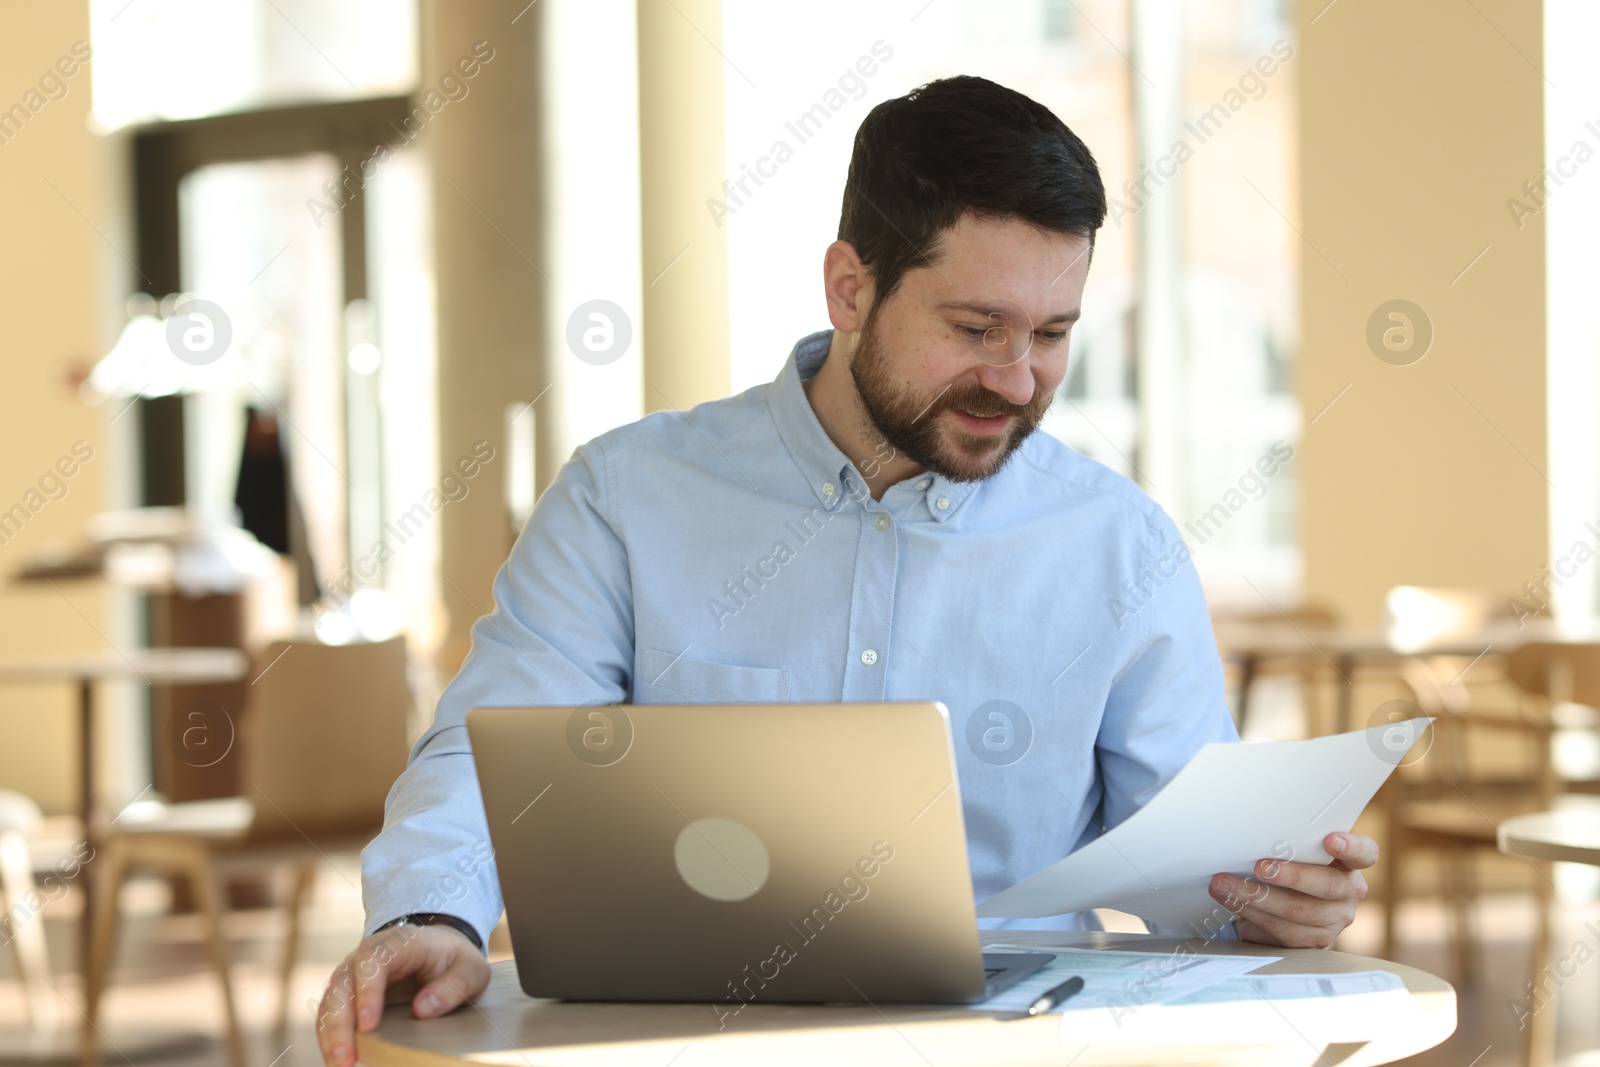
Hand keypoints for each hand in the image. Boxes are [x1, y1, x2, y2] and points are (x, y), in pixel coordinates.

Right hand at [316, 923, 490, 1066]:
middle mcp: (369, 954)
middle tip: (345, 1058)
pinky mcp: (349, 991)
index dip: (367, 993)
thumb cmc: (455, 960)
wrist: (440, 948)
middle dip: (339, 1022)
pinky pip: (331, 1012)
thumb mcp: (472, 969)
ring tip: (339, 1064)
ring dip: (330, 1034)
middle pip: (343, 982)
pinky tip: (337, 1059)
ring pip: (331, 999)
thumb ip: (454, 986)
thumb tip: (422, 1009)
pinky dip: (329, 1036)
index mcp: (400, 942)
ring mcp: (355, 971)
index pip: (373, 962)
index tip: (369, 1025)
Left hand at [1207, 831, 1376, 948]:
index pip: (1364, 853)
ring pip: (1297, 912)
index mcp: (1350, 864)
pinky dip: (1251, 917)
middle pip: (1326, 886)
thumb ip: (1292, 843)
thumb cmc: (1288, 864)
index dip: (1350, 847)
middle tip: (1259, 867)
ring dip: (1255, 898)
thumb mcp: (1297, 851)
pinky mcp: (1315, 942)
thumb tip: (1252, 832)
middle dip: (1289, 876)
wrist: (1282, 902)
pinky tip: (1232, 904)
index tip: (1330, 840)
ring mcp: (1335, 920)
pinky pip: (1281, 932)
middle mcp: (1349, 892)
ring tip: (1225, 885)